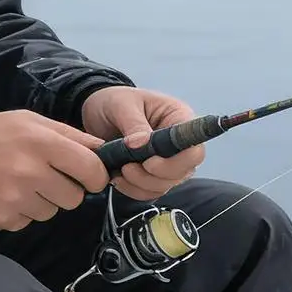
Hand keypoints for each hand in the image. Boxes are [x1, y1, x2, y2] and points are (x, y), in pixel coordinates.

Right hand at [0, 111, 109, 230]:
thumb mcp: (25, 121)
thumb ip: (67, 135)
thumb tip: (104, 151)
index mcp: (41, 141)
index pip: (92, 169)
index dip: (94, 175)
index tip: (86, 175)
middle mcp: (31, 171)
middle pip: (75, 197)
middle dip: (65, 189)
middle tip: (43, 176)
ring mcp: (16, 199)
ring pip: (52, 212)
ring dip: (41, 201)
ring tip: (16, 183)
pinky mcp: (3, 220)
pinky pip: (28, 222)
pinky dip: (20, 212)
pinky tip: (1, 195)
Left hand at [80, 86, 204, 201]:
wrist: (96, 110)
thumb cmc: (114, 100)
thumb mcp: (122, 105)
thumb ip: (134, 124)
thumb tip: (141, 145)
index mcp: (179, 119)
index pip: (194, 150)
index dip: (176, 163)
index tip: (148, 162)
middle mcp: (178, 144)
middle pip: (183, 172)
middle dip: (153, 176)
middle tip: (127, 167)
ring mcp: (167, 160)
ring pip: (165, 185)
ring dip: (141, 185)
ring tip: (119, 171)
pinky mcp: (151, 174)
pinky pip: (150, 191)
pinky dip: (133, 190)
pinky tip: (117, 178)